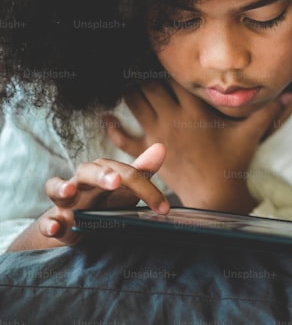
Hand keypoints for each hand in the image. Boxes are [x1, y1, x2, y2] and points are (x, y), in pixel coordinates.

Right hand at [11, 144, 168, 249]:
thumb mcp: (124, 189)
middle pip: (87, 171)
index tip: (162, 207)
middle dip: (101, 174)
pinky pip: (46, 221)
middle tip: (116, 180)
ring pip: (56, 188)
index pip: (123, 172)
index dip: (144, 187)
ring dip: (62, 187)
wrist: (74, 226)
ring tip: (70, 191)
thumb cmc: (103, 201)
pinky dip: (48, 223)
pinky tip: (55, 226)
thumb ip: (142, 171)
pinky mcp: (54, 221)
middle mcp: (81, 182)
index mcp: (101, 173)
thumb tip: (161, 147)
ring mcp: (64, 202)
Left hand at [104, 79, 291, 211]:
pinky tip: (108, 117)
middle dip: (149, 80)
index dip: (171, 71)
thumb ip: (270, 111)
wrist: (214, 195)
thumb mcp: (251, 134)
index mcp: (195, 110)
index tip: (171, 65)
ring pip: (135, 104)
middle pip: (150, 87)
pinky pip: (122, 136)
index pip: (175, 79)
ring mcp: (156, 136)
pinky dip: (113, 125)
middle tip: (150, 76)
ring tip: (135, 89)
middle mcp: (171, 119)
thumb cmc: (232, 162)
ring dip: (133, 95)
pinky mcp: (146, 153)